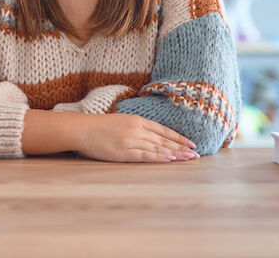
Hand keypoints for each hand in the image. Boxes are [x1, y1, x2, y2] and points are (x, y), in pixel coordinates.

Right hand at [75, 113, 198, 162]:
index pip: (163, 130)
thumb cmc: (99, 126)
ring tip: (188, 158)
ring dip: (175, 153)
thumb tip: (151, 136)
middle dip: (181, 147)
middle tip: (196, 154)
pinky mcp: (124, 152)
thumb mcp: (121, 121)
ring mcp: (131, 140)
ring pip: (158, 148)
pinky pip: (145, 155)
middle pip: (164, 140)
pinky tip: (170, 160)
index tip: (191, 143)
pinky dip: (159, 158)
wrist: (82, 129)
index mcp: (137, 120)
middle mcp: (137, 129)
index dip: (178, 137)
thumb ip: (137, 127)